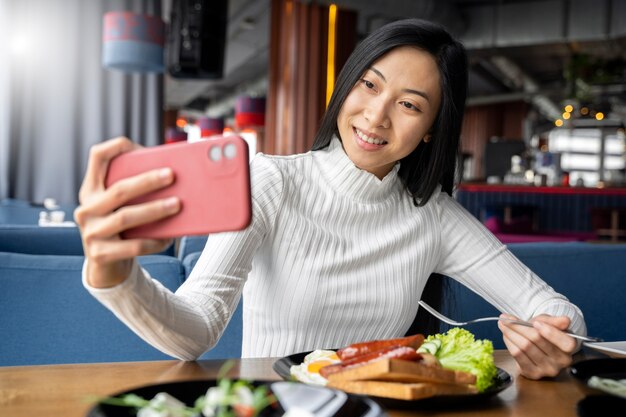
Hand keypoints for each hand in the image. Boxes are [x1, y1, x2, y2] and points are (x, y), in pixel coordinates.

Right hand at [74, 137, 179, 287]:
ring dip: (154, 210)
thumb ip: (139, 192)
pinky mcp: (99, 255)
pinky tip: (169, 237)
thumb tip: (177, 178)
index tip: (134, 143)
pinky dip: (153, 241)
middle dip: (147, 181)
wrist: (107, 267)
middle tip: (171, 175)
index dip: (114, 147)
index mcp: (92, 190)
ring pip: (125, 218)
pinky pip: (132, 247)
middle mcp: (86, 209)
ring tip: (177, 204)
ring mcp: (90, 232)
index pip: (97, 158)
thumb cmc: (124, 228)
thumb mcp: (124, 206)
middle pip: (119, 190)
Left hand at [498, 313, 576, 379]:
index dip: (550, 332)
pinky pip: (517, 356)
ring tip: (503, 324)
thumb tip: (565, 320)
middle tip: (506, 318)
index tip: (536, 322)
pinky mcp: (533, 374)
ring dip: (510, 333)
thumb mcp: (550, 323)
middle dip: (519, 326)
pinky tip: (506, 335)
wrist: (536, 345)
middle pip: (537, 340)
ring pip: (524, 347)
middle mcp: (561, 362)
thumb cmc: (545, 332)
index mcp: (569, 348)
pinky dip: (509, 343)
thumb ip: (555, 321)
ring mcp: (547, 370)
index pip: (565, 342)